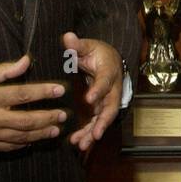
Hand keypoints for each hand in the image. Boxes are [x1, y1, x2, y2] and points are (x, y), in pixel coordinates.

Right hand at [0, 54, 65, 151]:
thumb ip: (3, 70)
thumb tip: (26, 60)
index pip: (22, 94)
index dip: (44, 92)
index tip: (60, 89)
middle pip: (26, 120)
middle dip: (48, 117)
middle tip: (64, 114)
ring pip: (19, 137)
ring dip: (40, 133)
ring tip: (55, 129)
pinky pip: (7, 148)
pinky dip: (22, 144)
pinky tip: (34, 140)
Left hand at [62, 32, 122, 151]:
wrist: (109, 59)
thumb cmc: (98, 52)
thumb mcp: (88, 46)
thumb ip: (77, 44)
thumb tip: (67, 37)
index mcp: (109, 71)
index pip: (105, 81)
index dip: (99, 90)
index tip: (89, 99)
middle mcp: (113, 88)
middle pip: (111, 107)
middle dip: (103, 122)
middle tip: (94, 134)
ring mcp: (109, 99)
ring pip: (104, 118)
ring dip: (94, 132)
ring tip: (81, 144)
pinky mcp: (102, 107)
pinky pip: (97, 122)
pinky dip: (89, 132)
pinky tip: (77, 142)